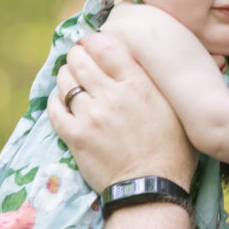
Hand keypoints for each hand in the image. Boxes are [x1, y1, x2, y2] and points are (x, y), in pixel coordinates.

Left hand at [48, 32, 197, 191]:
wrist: (151, 188)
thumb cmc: (172, 150)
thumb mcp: (174, 108)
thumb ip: (156, 82)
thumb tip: (145, 61)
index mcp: (138, 84)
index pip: (106, 47)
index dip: (94, 41)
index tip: (92, 42)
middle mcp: (112, 95)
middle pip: (81, 60)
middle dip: (76, 55)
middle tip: (78, 57)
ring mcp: (91, 116)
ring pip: (66, 81)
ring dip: (65, 75)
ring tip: (69, 77)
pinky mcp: (76, 136)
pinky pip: (54, 109)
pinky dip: (55, 101)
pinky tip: (60, 101)